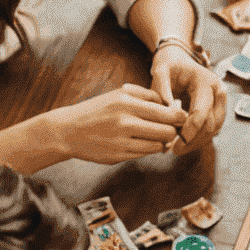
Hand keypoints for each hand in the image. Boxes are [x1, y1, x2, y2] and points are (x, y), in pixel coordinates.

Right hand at [46, 84, 188, 164]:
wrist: (69, 130)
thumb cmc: (99, 110)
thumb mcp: (120, 93)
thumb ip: (147, 96)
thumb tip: (173, 106)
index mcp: (127, 102)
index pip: (168, 112)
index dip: (180, 116)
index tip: (181, 117)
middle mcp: (125, 121)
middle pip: (168, 131)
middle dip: (174, 130)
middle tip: (173, 128)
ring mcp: (122, 141)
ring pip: (159, 145)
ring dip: (163, 142)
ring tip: (158, 135)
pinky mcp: (119, 156)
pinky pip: (146, 153)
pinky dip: (151, 149)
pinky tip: (145, 142)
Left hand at [150, 46, 227, 154]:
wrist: (179, 61)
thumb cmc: (169, 66)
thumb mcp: (160, 72)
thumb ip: (162, 91)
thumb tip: (168, 114)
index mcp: (206, 81)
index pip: (201, 112)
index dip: (189, 130)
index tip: (175, 142)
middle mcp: (218, 91)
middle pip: (211, 124)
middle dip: (194, 140)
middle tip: (175, 150)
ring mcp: (221, 100)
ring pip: (215, 129)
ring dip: (198, 142)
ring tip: (178, 148)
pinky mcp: (218, 108)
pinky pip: (213, 128)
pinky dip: (200, 137)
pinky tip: (185, 143)